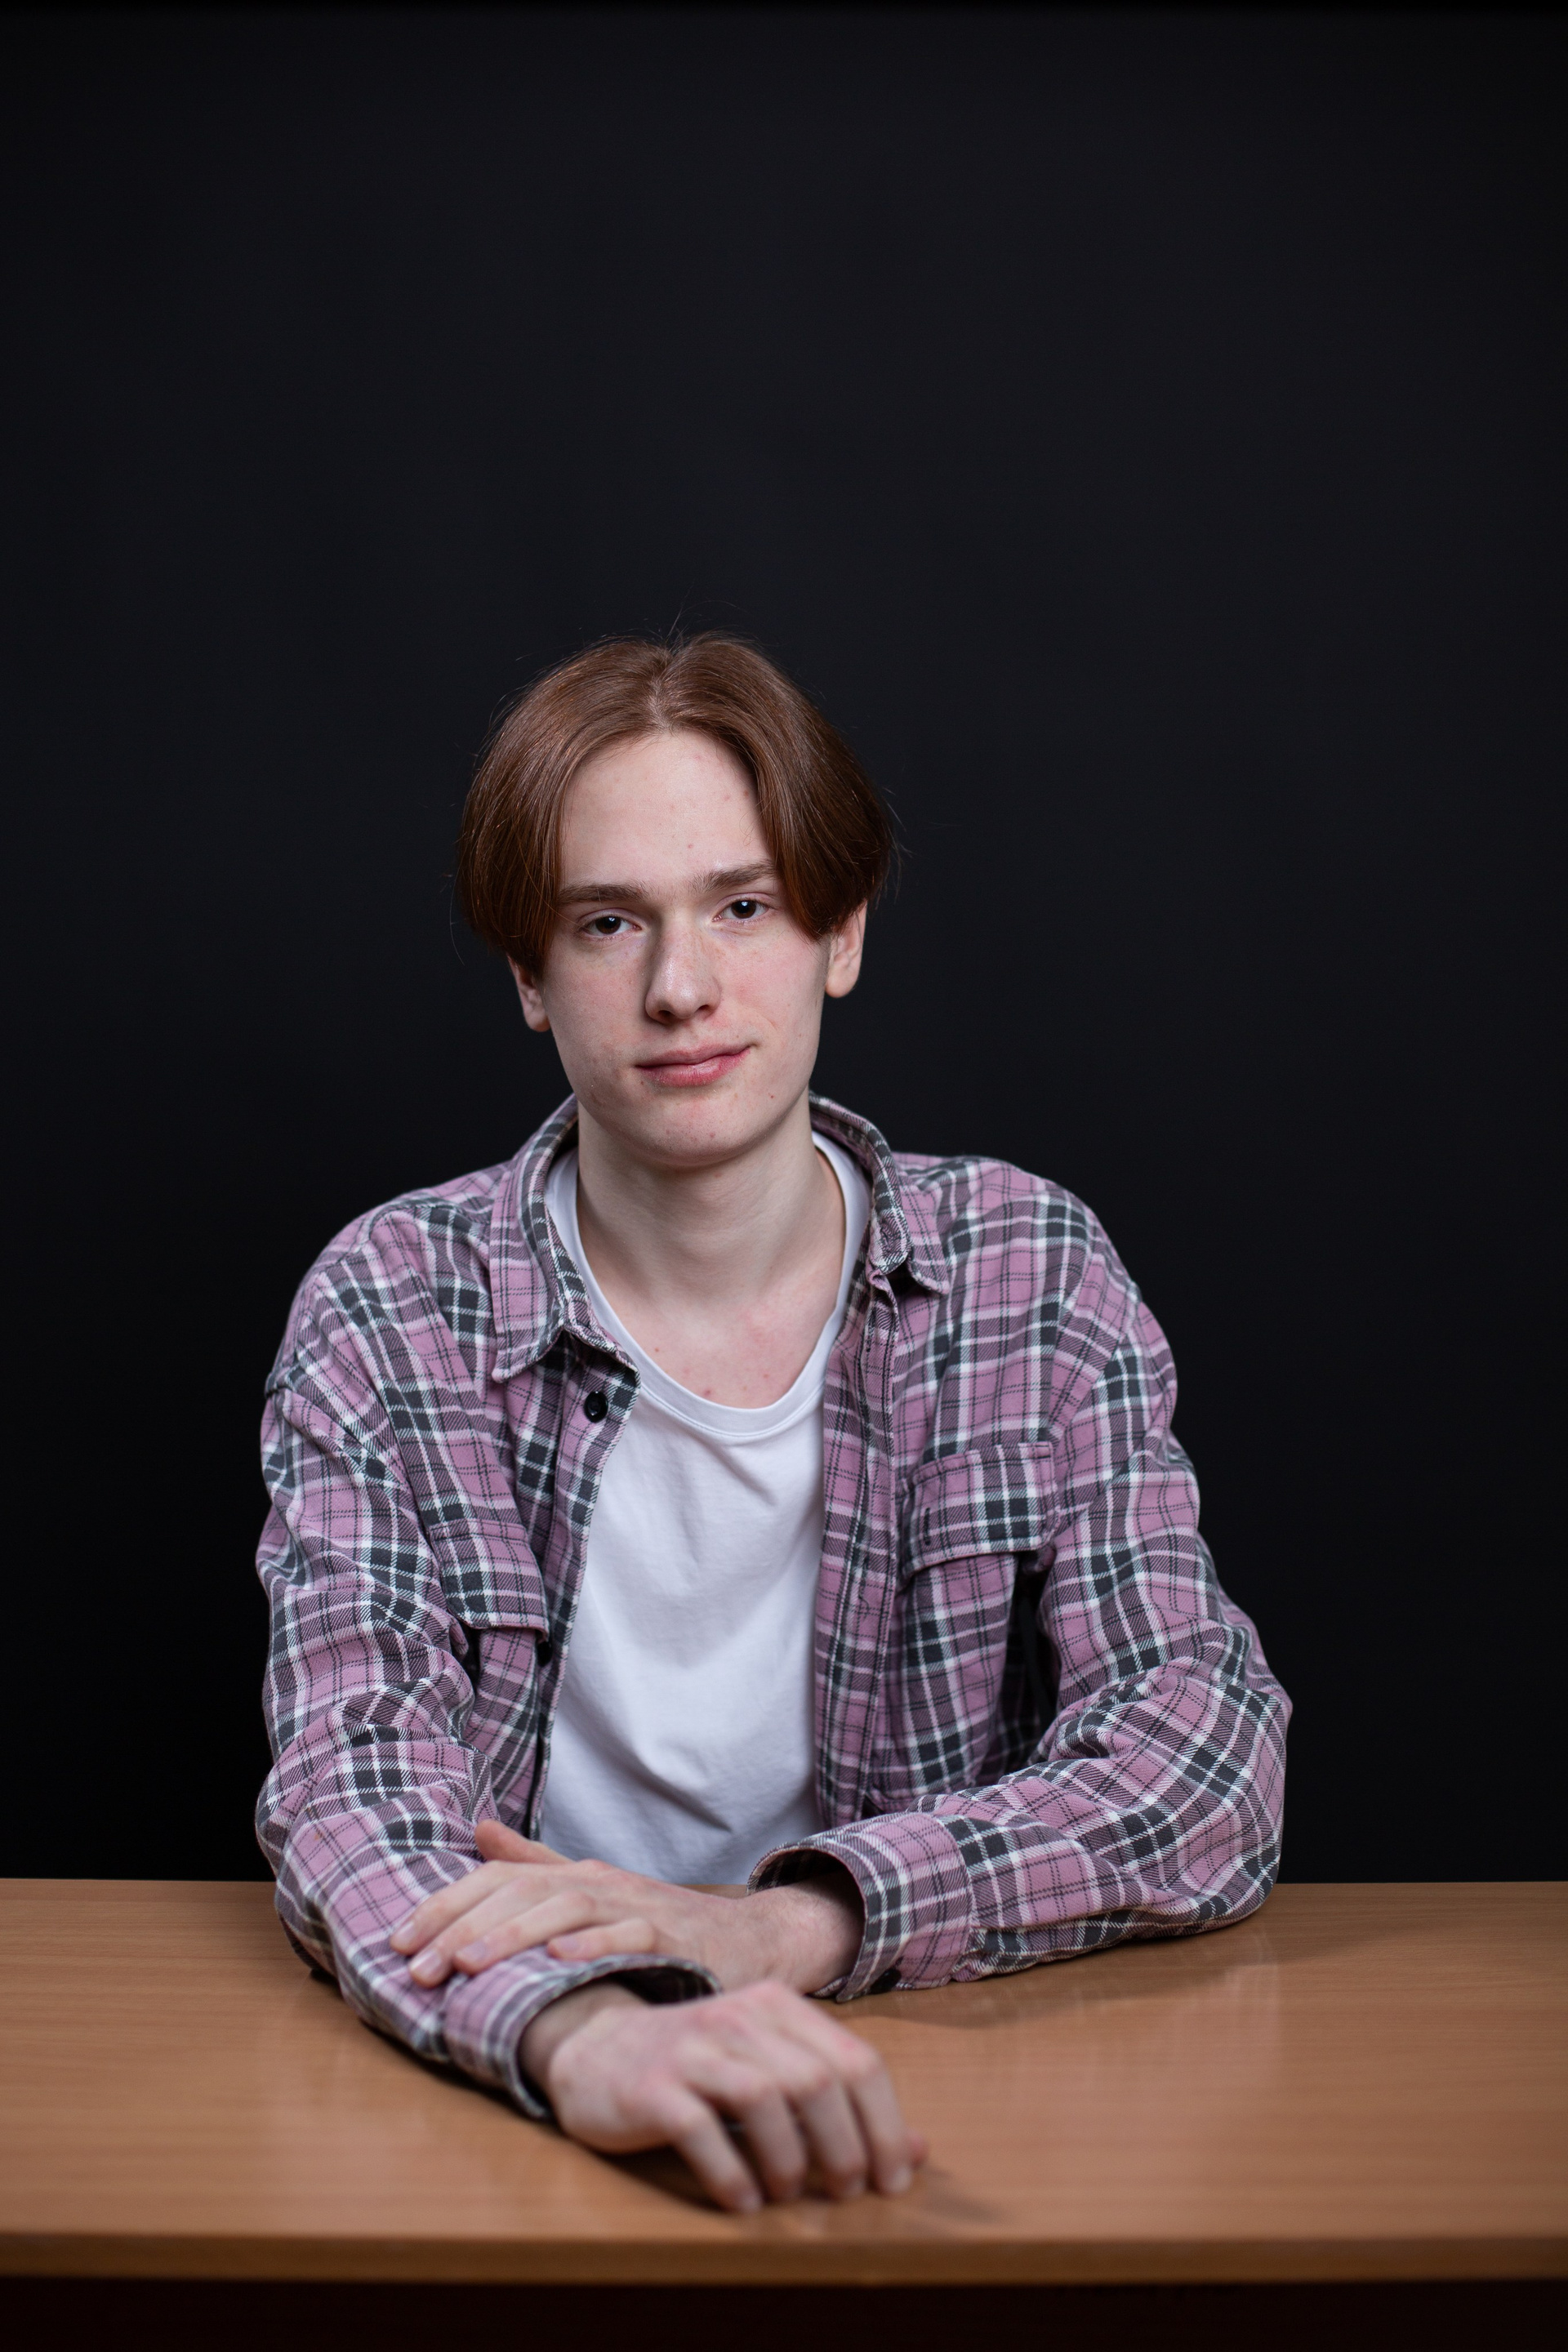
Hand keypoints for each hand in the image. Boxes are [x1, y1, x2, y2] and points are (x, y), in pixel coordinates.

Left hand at [390, 1820, 863, 1992]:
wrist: (748, 1939)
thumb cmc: (658, 1922)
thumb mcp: (591, 1892)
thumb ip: (534, 1864)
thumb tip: (477, 1830)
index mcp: (573, 1875)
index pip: (496, 1880)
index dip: (444, 1906)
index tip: (396, 1944)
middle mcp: (599, 1882)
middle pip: (522, 1892)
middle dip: (462, 1928)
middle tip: (416, 1967)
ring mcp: (638, 1906)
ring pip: (567, 1909)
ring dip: (513, 1935)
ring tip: (468, 1963)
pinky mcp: (675, 1937)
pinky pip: (632, 1935)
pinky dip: (596, 1943)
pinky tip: (561, 1958)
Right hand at [520, 1976, 925, 2211]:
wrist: (597, 2048)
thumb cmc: (700, 2066)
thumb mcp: (774, 2069)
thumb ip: (843, 2105)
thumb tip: (921, 2152)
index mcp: (779, 2007)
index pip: (857, 2061)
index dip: (885, 2125)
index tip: (892, 2179)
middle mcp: (740, 2018)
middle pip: (817, 2082)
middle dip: (845, 2147)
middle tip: (845, 2192)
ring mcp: (692, 2049)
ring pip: (765, 2099)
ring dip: (790, 2161)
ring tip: (789, 2193)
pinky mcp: (651, 2086)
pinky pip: (702, 2130)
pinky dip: (731, 2173)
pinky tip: (744, 2201)